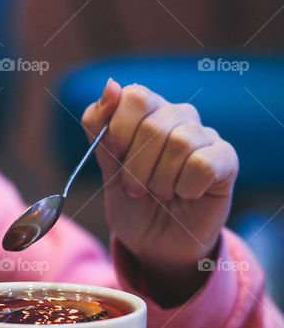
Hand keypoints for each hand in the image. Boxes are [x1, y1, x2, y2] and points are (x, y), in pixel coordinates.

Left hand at [81, 79, 237, 303]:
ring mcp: (204, 136)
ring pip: (179, 143)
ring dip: (159, 180)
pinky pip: (202, 164)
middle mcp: (178, 117)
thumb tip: (111, 84)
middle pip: (153, 124)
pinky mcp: (225, 160)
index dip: (117, 130)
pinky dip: (185, 187)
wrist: (154, 243)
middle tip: (135, 189)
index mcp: (146, 113)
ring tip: (159, 194)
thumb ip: (101, 129)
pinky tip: (185, 195)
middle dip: (134, 167)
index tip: (114, 157)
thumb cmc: (131, 203)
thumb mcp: (106, 169)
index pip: (133, 96)